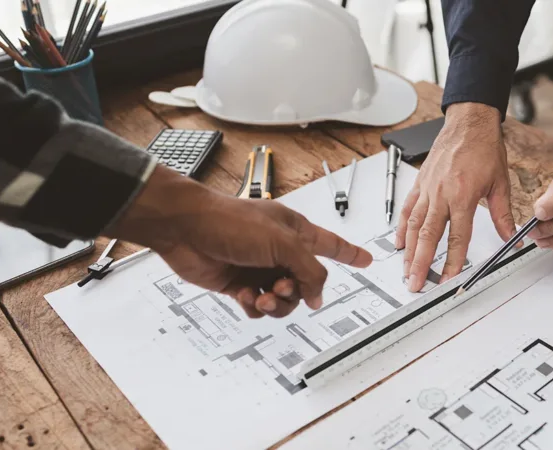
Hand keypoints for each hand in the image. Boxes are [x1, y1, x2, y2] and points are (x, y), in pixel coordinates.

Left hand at [107, 165, 372, 317]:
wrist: (185, 229)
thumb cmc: (229, 221)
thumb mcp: (282, 243)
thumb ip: (308, 269)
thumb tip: (317, 295)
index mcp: (296, 232)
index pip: (332, 245)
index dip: (351, 254)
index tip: (367, 260)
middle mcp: (279, 250)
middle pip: (307, 282)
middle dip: (298, 291)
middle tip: (282, 287)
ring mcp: (259, 267)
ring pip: (284, 299)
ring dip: (276, 303)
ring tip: (263, 297)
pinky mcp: (240, 283)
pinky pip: (260, 305)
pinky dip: (256, 306)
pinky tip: (246, 297)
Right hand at [395, 103, 516, 291]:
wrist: (468, 123)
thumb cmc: (484, 148)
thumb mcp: (500, 183)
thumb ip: (503, 215)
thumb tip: (512, 238)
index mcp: (463, 195)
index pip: (458, 236)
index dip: (454, 260)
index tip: (451, 278)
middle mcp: (441, 193)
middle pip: (429, 235)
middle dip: (421, 263)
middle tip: (416, 283)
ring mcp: (427, 188)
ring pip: (414, 225)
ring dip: (409, 251)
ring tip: (406, 271)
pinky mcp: (419, 183)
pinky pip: (407, 209)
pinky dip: (401, 228)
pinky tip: (399, 243)